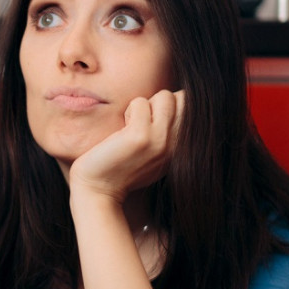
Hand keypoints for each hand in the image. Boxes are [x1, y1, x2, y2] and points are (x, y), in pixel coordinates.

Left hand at [68, 89, 184, 201]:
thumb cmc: (119, 170)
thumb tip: (173, 101)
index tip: (151, 124)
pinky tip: (121, 131)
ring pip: (165, 96)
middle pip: (182, 98)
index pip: (190, 107)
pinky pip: (140, 102)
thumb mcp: (152, 155)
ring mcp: (161, 141)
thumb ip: (166, 134)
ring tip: (132, 125)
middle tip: (141, 122)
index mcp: (181, 149)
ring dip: (145, 104)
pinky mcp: (141, 136)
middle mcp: (177, 146)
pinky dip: (130, 110)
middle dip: (160, 102)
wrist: (98, 192)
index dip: (169, 107)